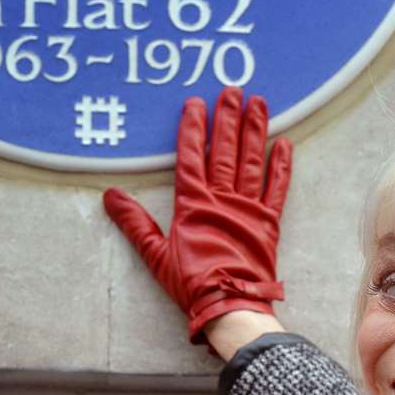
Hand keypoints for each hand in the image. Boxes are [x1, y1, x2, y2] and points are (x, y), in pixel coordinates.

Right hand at [102, 91, 291, 343]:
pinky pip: (277, 189)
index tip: (196, 102)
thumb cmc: (191, 283)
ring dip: (255, 131)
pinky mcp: (268, 223)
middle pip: (225, 150)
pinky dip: (281, 166)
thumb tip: (110, 196)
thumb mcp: (154, 254)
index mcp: (193, 203)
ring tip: (259, 103)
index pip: (191, 156)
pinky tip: (284, 144)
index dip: (193, 128)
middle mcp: (222, 199)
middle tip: (232, 90)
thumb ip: (134, 222)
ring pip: (252, 161)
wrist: (229, 305)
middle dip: (228, 118)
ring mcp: (248, 209)